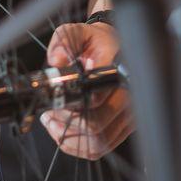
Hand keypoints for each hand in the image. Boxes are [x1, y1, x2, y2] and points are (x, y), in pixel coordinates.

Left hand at [41, 22, 133, 159]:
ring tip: (54, 122)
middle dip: (66, 123)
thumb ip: (64, 41)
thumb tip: (56, 60)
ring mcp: (130, 115)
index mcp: (119, 73)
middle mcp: (130, 97)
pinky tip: (64, 130)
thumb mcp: (78, 33)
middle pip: (97, 127)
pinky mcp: (125, 127)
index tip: (55, 101)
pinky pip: (101, 147)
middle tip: (50, 113)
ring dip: (70, 138)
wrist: (115, 47)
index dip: (71, 105)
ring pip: (99, 143)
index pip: (97, 99)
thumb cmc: (98, 42)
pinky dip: (78, 145)